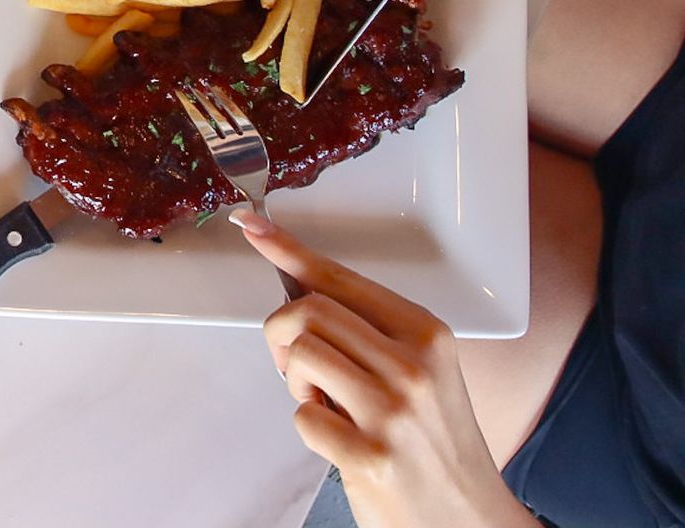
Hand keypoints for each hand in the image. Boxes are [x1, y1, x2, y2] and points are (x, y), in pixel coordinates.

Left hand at [234, 212, 536, 527]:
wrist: (470, 520)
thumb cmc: (438, 444)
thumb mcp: (420, 371)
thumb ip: (366, 329)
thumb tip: (298, 283)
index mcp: (426, 335)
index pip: (340, 279)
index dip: (288, 250)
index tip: (255, 228)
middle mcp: (413, 367)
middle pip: (308, 310)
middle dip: (285, 334)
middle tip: (299, 364)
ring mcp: (392, 412)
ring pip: (300, 354)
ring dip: (297, 381)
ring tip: (328, 403)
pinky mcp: (369, 455)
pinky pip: (301, 416)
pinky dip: (309, 425)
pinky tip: (340, 438)